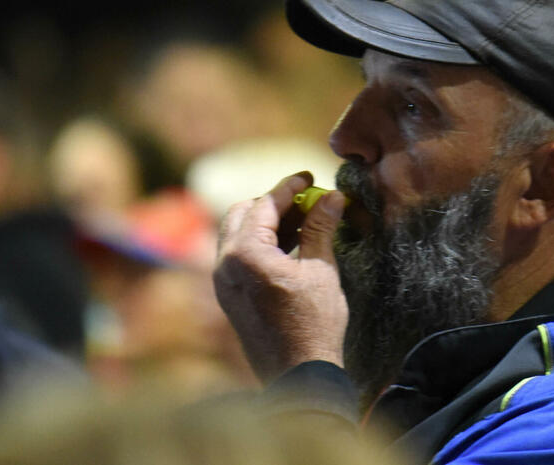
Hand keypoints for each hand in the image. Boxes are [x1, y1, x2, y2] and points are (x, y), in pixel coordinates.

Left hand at [213, 172, 348, 383]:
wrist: (298, 376)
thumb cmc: (313, 325)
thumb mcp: (321, 270)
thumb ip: (320, 228)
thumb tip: (331, 196)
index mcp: (246, 253)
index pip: (265, 204)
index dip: (288, 187)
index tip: (308, 177)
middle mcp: (225, 264)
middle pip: (241, 213)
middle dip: (271, 203)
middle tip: (303, 201)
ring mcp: (222, 282)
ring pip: (235, 234)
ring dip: (263, 223)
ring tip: (301, 224)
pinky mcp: (227, 297)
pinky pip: (236, 257)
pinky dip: (257, 245)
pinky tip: (287, 248)